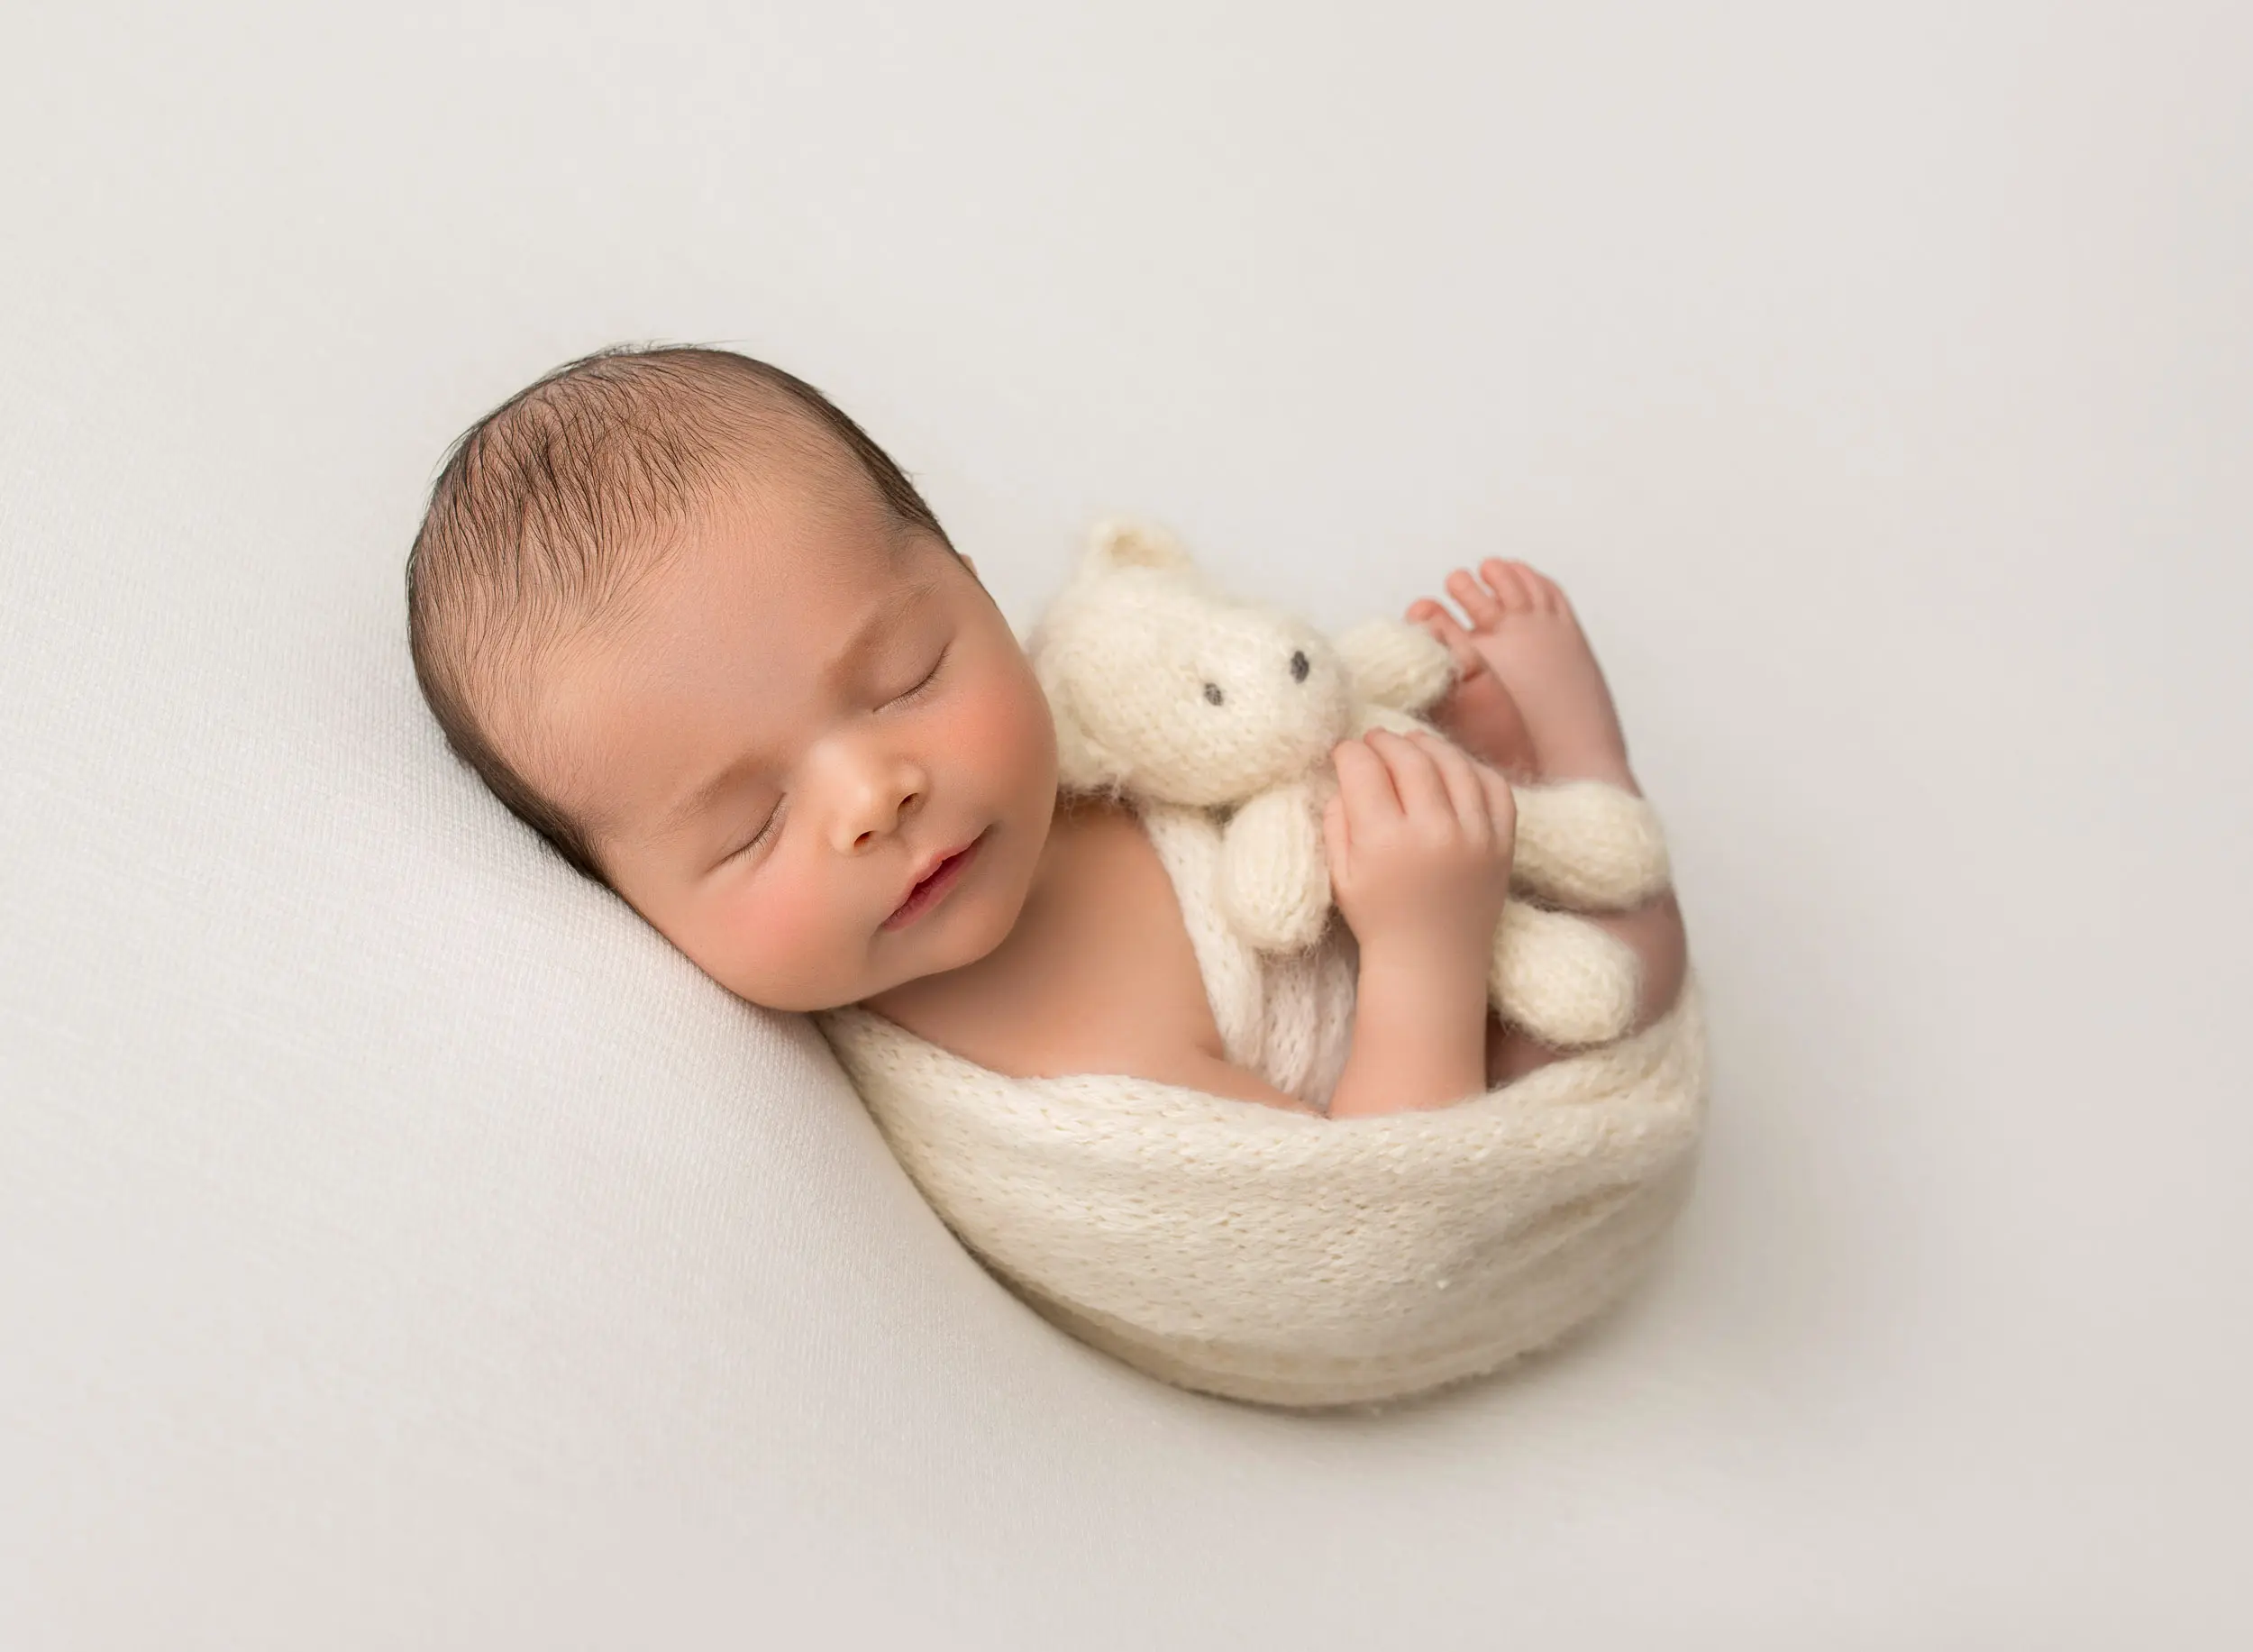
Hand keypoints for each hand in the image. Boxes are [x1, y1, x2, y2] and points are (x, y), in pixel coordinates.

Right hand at [1321, 728, 1515, 963]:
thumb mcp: (1339, 873)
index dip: (1349, 753)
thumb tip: (1349, 775)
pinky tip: (1452, 767)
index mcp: (1384, 841)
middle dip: (1384, 741)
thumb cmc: (1379, 918)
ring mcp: (1475, 835)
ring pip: (1453, 763)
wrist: (1433, 962)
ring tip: (1411, 744)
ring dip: (1427, 745)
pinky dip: (1472, 768)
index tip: (1344, 753)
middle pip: (1408, 758)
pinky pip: (1494, 786)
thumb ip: (1337, 819)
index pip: (1363, 769)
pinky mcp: (1503, 843)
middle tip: (1373, 742)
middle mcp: (1434, 831)